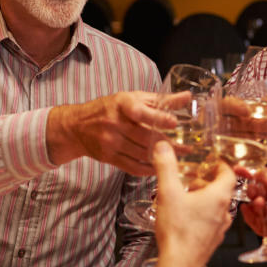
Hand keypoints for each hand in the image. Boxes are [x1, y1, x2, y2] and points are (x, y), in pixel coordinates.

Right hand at [47, 91, 176, 174]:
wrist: (77, 126)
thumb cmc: (110, 108)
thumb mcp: (132, 98)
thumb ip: (160, 100)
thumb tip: (187, 97)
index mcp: (122, 104)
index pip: (141, 112)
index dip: (157, 118)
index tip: (174, 123)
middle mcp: (114, 123)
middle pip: (145, 137)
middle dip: (169, 144)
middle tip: (188, 149)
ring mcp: (110, 142)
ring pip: (142, 153)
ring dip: (162, 158)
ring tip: (180, 159)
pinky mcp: (108, 158)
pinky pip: (133, 167)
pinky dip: (149, 169)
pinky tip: (161, 169)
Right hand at [152, 141, 234, 266]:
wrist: (179, 264)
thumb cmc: (178, 230)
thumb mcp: (168, 192)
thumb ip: (165, 166)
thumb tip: (163, 147)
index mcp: (219, 196)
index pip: (228, 174)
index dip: (220, 165)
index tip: (211, 160)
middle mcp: (224, 212)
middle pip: (221, 190)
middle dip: (205, 181)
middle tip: (190, 178)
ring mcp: (219, 228)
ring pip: (216, 206)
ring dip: (203, 198)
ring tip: (184, 197)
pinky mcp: (211, 241)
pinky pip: (210, 221)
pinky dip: (201, 214)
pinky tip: (184, 217)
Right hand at [239, 167, 266, 266]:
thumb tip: (262, 174)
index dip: (257, 175)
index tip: (243, 172)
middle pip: (264, 193)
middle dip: (254, 190)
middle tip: (251, 190)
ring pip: (261, 209)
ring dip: (254, 204)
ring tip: (256, 203)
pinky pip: (262, 225)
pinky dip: (253, 219)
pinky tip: (249, 213)